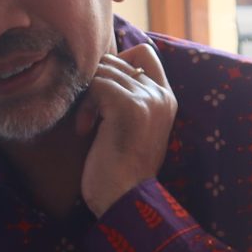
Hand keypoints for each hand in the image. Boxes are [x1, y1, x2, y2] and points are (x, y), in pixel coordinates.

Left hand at [73, 40, 175, 218]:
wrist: (124, 199)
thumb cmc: (118, 169)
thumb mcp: (129, 126)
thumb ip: (127, 97)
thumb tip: (98, 66)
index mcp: (166, 98)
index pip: (145, 52)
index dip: (117, 60)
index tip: (101, 90)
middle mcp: (161, 95)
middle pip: (116, 60)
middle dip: (95, 83)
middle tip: (89, 116)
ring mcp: (148, 99)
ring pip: (104, 71)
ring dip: (87, 96)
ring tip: (88, 125)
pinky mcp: (130, 106)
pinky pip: (96, 84)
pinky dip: (84, 106)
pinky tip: (85, 130)